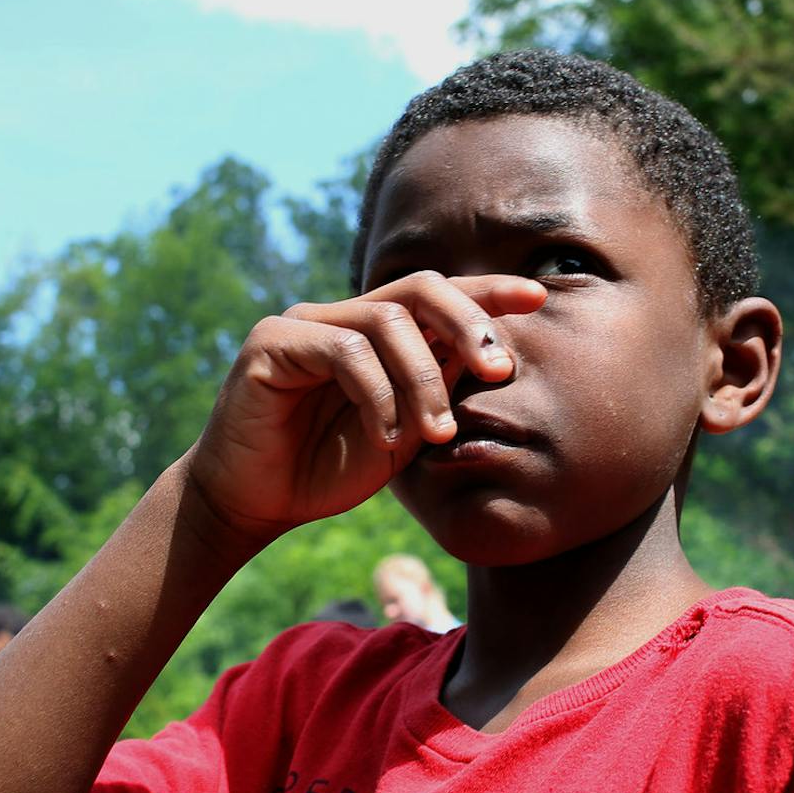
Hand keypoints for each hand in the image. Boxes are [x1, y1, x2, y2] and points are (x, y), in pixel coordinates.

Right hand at [183, 272, 545, 543]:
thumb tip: (488, 355)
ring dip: (425, 379)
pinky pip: (344, 349)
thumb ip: (438, 391)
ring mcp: (304, 323)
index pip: (439, 297)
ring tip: (435, 433)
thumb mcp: (403, 433)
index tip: (538, 296)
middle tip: (499, 370)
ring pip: (387, 320)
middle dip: (470, 323)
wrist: (255, 504)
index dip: (488, 291)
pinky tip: (387, 437)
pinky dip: (378, 393)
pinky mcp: (271, 343)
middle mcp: (342, 316)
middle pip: (420, 288)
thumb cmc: (327, 471)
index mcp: (377, 333)